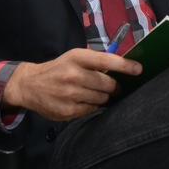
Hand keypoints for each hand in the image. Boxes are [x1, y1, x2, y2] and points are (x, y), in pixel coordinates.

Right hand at [2, 48, 142, 120]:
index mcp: (76, 57)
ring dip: (103, 97)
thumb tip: (124, 68)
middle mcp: (73, 74)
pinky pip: (92, 110)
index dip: (125, 66)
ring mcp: (70, 94)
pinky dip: (91, 106)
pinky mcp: (68, 110)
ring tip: (91, 92)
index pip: (106, 61)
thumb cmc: (58, 69)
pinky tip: (82, 100)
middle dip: (114, 86)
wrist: (29, 85)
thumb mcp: (74, 58)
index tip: (139, 69)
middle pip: (108, 84)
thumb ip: (96, 62)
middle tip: (112, 87)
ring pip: (102, 99)